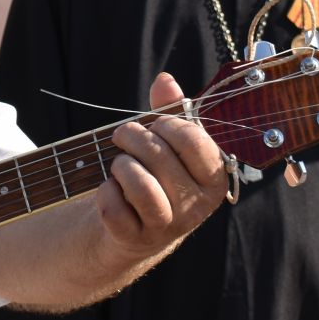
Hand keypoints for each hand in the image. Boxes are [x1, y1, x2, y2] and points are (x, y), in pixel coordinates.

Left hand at [92, 72, 226, 265]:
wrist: (134, 229)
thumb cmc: (156, 176)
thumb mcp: (168, 145)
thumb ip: (170, 112)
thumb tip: (165, 80)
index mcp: (214, 178)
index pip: (194, 140)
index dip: (167, 124)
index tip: (154, 124)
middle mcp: (197, 205)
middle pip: (159, 155)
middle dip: (132, 136)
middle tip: (122, 136)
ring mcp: (168, 225)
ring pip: (138, 182)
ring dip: (119, 165)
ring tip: (119, 165)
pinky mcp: (136, 239)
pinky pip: (114, 207)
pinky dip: (105, 192)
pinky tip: (111, 190)